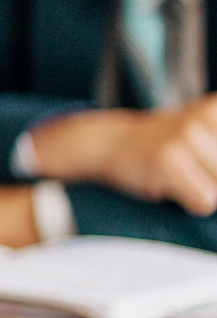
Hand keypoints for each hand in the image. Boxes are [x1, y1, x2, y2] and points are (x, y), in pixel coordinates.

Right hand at [27, 100, 216, 215]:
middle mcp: (206, 116)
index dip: (215, 165)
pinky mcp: (166, 160)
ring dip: (204, 189)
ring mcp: (185, 136)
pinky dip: (190, 201)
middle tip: (191, 165)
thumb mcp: (207, 132)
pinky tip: (169, 182)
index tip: (203, 158)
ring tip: (180, 172)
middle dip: (214, 178)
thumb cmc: (169, 144)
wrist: (111, 142)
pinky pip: (204, 201)